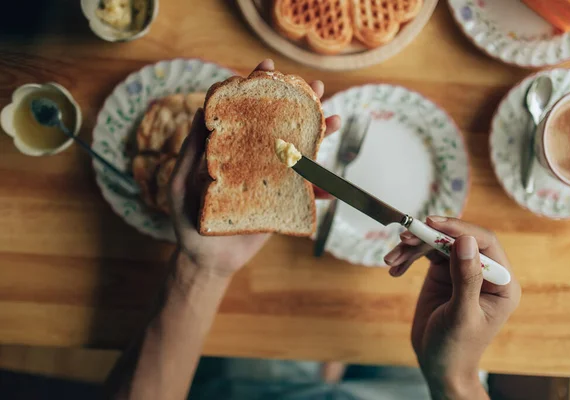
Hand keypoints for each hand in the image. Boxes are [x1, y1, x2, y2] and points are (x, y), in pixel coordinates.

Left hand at [169, 59, 340, 275]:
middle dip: (297, 105)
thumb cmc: (187, 220)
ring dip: (318, 137)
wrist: (205, 258)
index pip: (243, 112)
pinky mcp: (280, 203)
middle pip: (277, 126)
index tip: (268, 66)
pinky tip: (331, 188)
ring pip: (297, 153)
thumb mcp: (181, 183)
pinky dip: (318, 191)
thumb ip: (190, 153)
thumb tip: (200, 112)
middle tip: (316, 86)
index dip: (255, 88)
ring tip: (335, 119)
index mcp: (229, 150)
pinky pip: (302, 194)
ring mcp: (268, 179)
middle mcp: (252, 159)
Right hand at [384, 217, 520, 398]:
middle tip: (403, 237)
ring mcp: (461, 271)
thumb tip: (465, 240)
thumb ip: (466, 278)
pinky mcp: (442, 274)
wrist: (438, 366)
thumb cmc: (456, 348)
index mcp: (501, 282)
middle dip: (429, 236)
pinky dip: (407, 258)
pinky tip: (393, 268)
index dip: (459, 229)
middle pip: (457, 239)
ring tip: (391, 258)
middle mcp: (483, 272)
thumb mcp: (461, 315)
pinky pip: (425, 255)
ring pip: (438, 244)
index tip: (432, 223)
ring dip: (412, 247)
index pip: (484, 242)